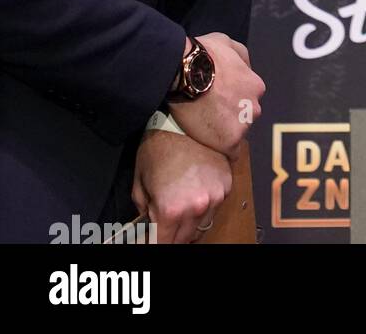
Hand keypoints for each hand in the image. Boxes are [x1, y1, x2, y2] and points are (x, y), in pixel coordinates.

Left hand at [132, 129, 231, 244]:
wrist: (179, 122)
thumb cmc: (155, 152)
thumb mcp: (139, 187)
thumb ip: (145, 215)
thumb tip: (149, 229)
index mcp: (171, 210)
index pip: (164, 245)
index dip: (156, 244)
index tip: (153, 240)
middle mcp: (197, 207)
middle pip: (186, 239)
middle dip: (173, 236)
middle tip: (164, 226)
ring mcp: (216, 196)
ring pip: (203, 225)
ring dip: (191, 223)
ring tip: (180, 208)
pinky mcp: (226, 184)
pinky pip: (215, 207)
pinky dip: (205, 206)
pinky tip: (194, 193)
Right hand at [168, 32, 264, 160]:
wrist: (185, 72)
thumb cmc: (205, 54)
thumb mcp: (229, 43)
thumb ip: (241, 58)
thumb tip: (245, 68)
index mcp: (256, 86)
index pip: (249, 99)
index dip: (233, 101)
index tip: (219, 101)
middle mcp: (255, 107)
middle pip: (245, 116)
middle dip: (232, 116)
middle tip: (210, 114)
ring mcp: (243, 126)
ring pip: (237, 133)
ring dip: (224, 132)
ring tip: (204, 127)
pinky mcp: (229, 142)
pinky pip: (230, 152)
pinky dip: (221, 149)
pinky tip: (209, 144)